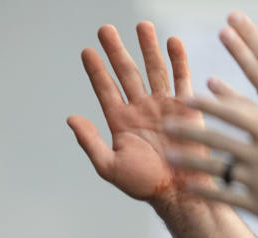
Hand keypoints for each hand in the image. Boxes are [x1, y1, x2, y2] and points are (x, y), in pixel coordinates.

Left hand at [69, 23, 214, 215]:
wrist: (178, 192)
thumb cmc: (143, 183)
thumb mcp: (109, 166)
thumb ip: (90, 141)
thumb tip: (70, 118)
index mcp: (120, 121)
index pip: (105, 89)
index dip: (96, 70)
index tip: (86, 51)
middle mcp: (140, 109)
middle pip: (127, 73)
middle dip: (116, 50)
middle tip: (105, 28)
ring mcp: (164, 106)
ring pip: (154, 69)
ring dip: (147, 47)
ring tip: (141, 25)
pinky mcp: (187, 108)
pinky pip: (182, 79)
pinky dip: (178, 60)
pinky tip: (171, 41)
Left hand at [164, 62, 257, 221]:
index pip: (232, 112)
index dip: (208, 104)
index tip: (186, 98)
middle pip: (216, 139)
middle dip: (188, 131)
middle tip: (164, 126)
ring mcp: (257, 181)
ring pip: (216, 169)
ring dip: (190, 163)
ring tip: (168, 158)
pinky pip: (226, 198)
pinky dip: (206, 192)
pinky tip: (189, 189)